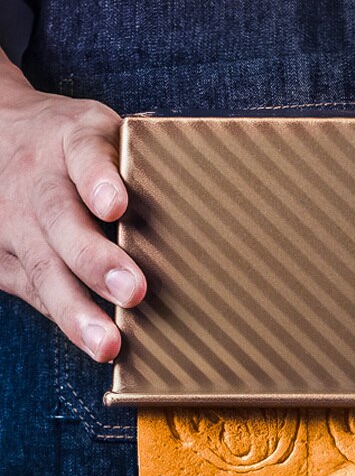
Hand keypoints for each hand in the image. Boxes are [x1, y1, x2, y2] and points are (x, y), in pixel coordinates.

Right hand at [0, 54, 146, 360]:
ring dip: (76, 310)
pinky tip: (93, 343)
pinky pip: (34, 292)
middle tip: (134, 291)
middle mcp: (39, 180)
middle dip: (96, 260)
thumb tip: (212, 204)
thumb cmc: (75, 145)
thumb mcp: (103, 132)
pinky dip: (64, 318)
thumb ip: (141, 161)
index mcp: (72, 139)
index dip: (99, 180)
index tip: (118, 206)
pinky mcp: (5, 256)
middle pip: (62, 220)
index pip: (84, 154)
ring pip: (43, 267)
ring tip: (107, 344)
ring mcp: (16, 221)